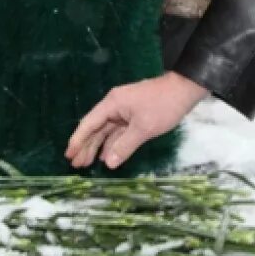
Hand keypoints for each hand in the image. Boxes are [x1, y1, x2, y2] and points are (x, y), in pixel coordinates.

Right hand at [65, 72, 207, 168]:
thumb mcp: (143, 128)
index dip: (78, 140)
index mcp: (112, 104)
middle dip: (85, 146)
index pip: (89, 124)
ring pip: (106, 131)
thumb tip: (107, 163)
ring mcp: (125, 110)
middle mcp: (115, 106)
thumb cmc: (163, 106)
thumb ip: (124, 146)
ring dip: (97, 146)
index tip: (68, 155)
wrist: (185, 89)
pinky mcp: (134, 115)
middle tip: (76, 165)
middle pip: (95, 128)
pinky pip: (118, 131)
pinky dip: (112, 143)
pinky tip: (106, 155)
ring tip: (86, 164)